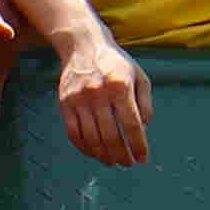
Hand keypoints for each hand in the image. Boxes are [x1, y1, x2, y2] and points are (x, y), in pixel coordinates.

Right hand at [55, 31, 152, 169]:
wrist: (83, 45)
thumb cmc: (115, 63)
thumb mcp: (139, 76)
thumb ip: (145, 103)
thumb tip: (143, 130)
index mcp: (121, 86)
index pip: (131, 124)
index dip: (138, 145)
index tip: (142, 159)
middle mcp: (99, 93)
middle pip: (111, 135)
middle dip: (121, 155)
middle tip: (127, 164)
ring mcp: (79, 99)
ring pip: (92, 138)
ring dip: (103, 155)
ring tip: (112, 162)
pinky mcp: (65, 103)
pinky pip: (74, 133)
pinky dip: (85, 148)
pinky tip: (94, 153)